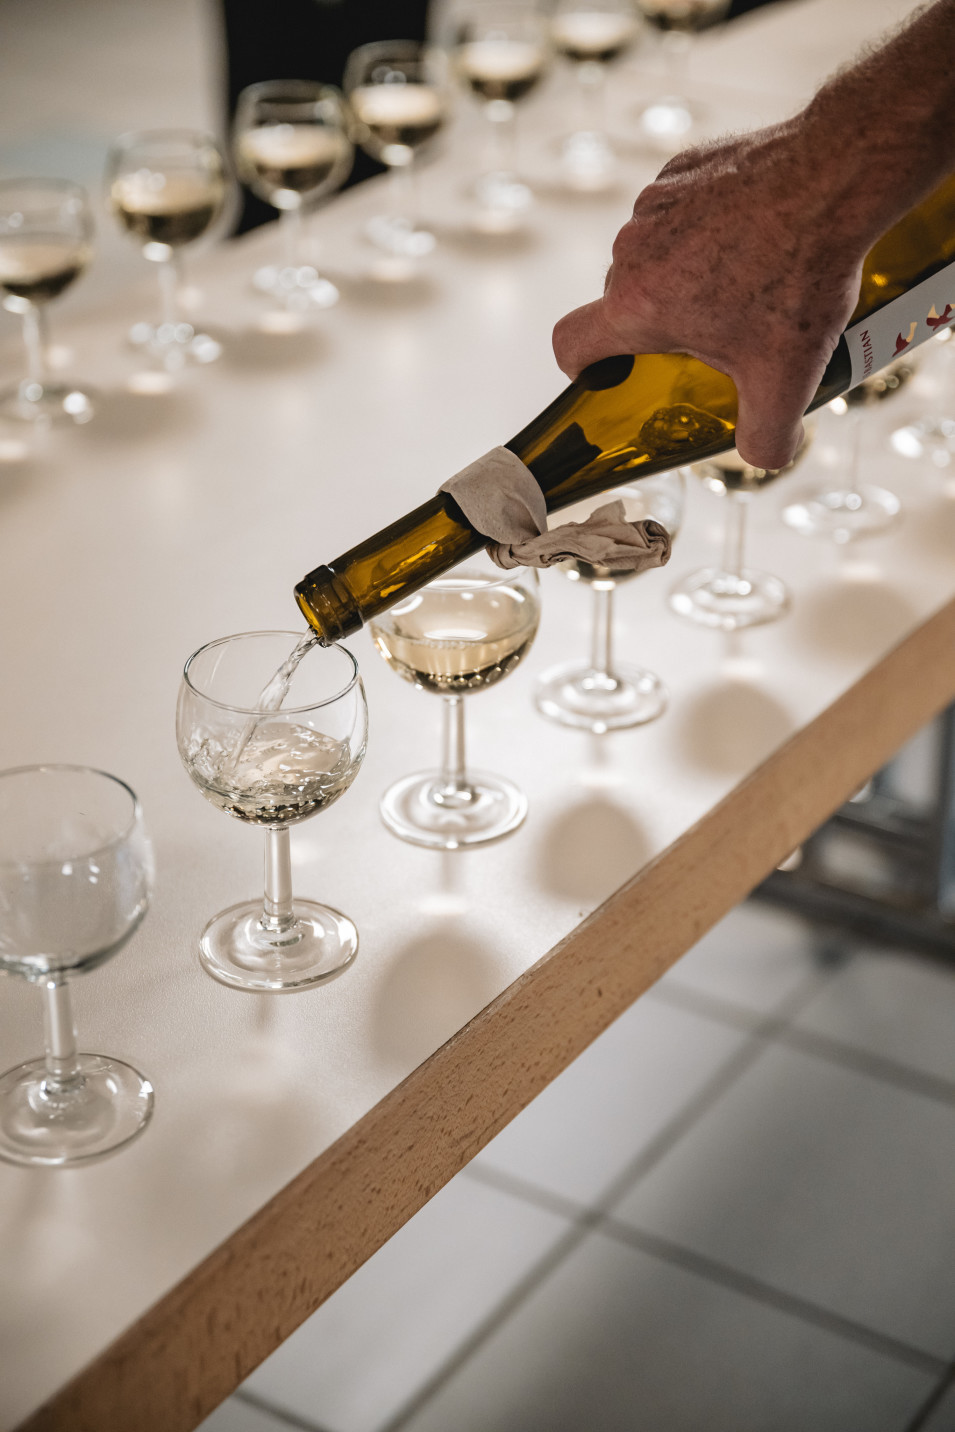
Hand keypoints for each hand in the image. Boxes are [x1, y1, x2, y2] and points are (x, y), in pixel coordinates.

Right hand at [552, 123, 864, 469]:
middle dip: (660, 322)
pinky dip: (703, 227)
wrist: (836, 178)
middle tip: (717, 330)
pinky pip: (676, 211)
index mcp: (638, 306)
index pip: (570, 343)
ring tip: (744, 276)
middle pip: (623, 302)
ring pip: (651, 255)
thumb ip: (766, 438)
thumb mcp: (786, 380)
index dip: (581, 367)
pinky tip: (750, 234)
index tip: (611, 373)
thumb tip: (762, 454)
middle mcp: (632, 252)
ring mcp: (655, 203)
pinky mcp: (682, 168)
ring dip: (682, 272)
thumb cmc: (801, 274)